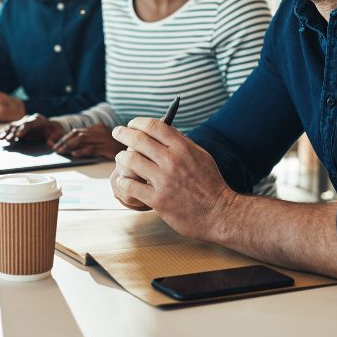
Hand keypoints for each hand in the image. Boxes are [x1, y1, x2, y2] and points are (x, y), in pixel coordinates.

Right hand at [0, 114, 64, 144]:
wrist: (51, 127)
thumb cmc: (55, 130)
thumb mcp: (58, 133)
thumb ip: (55, 138)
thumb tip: (51, 144)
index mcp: (38, 120)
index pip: (29, 123)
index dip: (23, 129)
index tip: (19, 135)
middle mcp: (28, 120)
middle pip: (19, 125)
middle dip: (13, 132)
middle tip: (8, 139)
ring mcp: (22, 123)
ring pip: (12, 126)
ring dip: (6, 132)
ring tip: (0, 138)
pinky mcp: (18, 128)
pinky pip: (10, 129)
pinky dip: (4, 132)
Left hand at [53, 123, 121, 158]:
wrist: (136, 153)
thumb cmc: (117, 151)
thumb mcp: (103, 143)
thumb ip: (90, 143)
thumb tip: (71, 149)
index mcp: (99, 128)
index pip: (78, 131)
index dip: (65, 138)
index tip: (56, 144)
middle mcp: (101, 131)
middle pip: (78, 134)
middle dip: (65, 142)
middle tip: (56, 149)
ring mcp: (105, 139)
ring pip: (83, 140)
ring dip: (70, 146)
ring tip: (62, 152)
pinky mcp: (109, 148)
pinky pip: (92, 148)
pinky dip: (82, 151)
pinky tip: (74, 155)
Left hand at [110, 117, 236, 240]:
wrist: (219, 214)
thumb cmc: (210, 184)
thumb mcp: (201, 156)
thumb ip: (182, 142)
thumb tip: (164, 129)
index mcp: (183, 148)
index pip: (155, 126)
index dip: (139, 122)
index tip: (132, 123)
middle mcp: (172, 161)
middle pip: (138, 140)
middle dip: (123, 133)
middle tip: (116, 132)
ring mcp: (164, 181)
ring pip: (130, 160)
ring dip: (121, 157)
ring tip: (121, 158)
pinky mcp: (158, 201)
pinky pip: (130, 185)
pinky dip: (123, 180)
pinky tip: (124, 180)